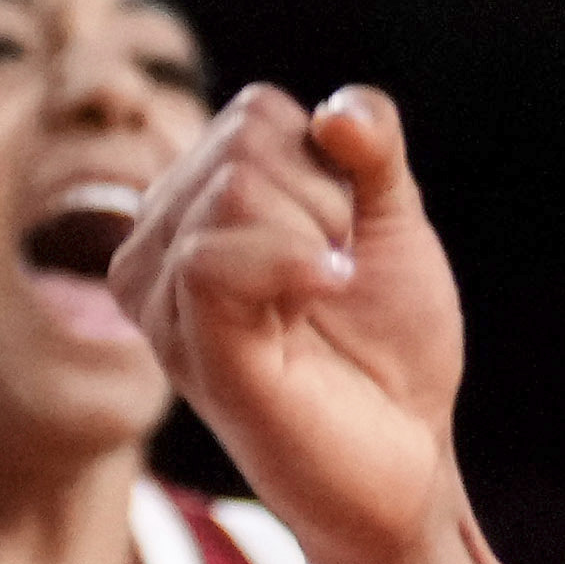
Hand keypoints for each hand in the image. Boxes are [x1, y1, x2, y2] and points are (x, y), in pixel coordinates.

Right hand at [115, 83, 470, 563]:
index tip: (345, 236)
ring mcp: (163, 302)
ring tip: (324, 301)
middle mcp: (155, 250)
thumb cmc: (390, 344)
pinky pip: (213, 259)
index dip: (332, 162)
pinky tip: (326, 294)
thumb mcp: (392, 220)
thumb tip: (337, 110)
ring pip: (234, 192)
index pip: (255, 112)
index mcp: (191, 210)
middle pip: (244, 143)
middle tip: (337, 279)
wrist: (410, 452)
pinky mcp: (189, 350)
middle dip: (328, 198)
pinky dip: (296, 263)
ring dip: (320, 236)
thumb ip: (370, 146)